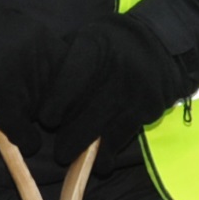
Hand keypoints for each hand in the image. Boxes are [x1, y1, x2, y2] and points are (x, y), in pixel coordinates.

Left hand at [38, 13, 190, 166]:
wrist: (159, 42)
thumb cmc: (110, 43)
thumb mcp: (85, 36)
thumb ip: (64, 59)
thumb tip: (39, 90)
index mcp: (94, 47)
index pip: (70, 80)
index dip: (56, 104)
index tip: (46, 120)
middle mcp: (116, 69)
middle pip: (86, 111)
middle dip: (69, 137)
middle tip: (58, 152)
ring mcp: (134, 90)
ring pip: (104, 128)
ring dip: (85, 150)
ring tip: (70, 158)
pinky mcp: (149, 107)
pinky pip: (123, 134)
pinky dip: (110, 152)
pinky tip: (101, 163)